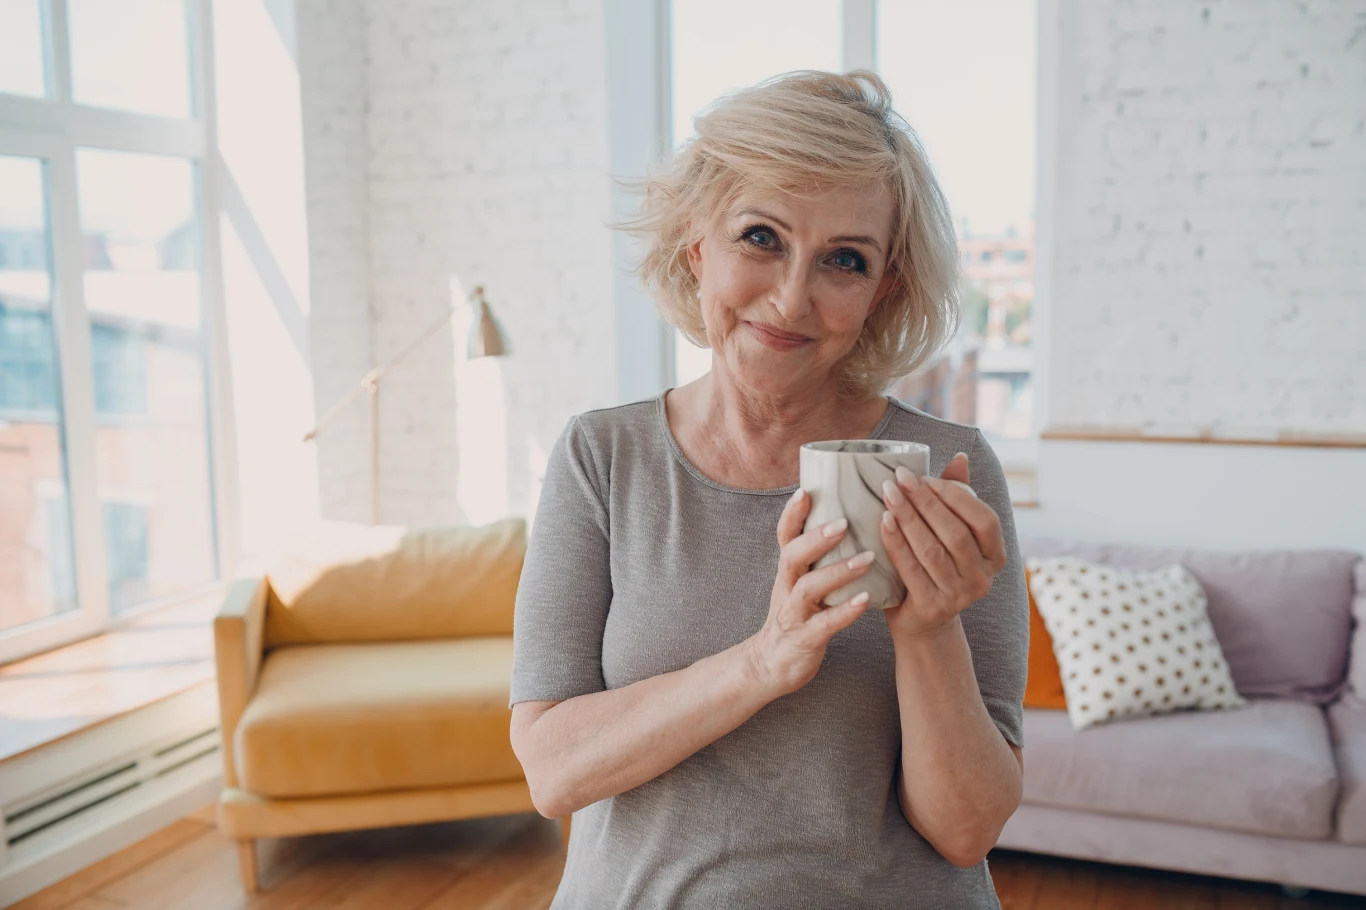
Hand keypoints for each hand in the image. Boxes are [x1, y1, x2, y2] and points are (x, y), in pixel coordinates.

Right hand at [744, 488, 874, 698]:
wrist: (771, 664)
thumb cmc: (797, 615)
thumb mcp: (800, 582)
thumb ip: (818, 558)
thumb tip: (850, 520)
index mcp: (788, 571)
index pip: (785, 536)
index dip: (792, 513)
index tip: (806, 490)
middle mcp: (786, 588)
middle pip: (792, 555)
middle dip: (815, 537)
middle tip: (843, 522)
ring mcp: (793, 614)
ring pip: (808, 588)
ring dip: (837, 571)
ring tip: (866, 558)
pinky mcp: (804, 639)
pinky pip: (824, 624)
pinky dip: (844, 612)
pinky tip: (866, 601)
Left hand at [878, 453, 1006, 641]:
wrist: (921, 621)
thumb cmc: (935, 567)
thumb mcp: (949, 534)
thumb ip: (958, 497)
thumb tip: (960, 458)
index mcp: (995, 556)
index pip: (984, 520)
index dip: (955, 495)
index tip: (924, 476)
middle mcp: (983, 578)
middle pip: (955, 533)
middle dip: (925, 502)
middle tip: (899, 479)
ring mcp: (959, 596)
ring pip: (932, 550)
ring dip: (908, 518)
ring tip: (888, 494)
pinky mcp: (932, 607)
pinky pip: (911, 569)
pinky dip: (896, 542)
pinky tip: (883, 521)